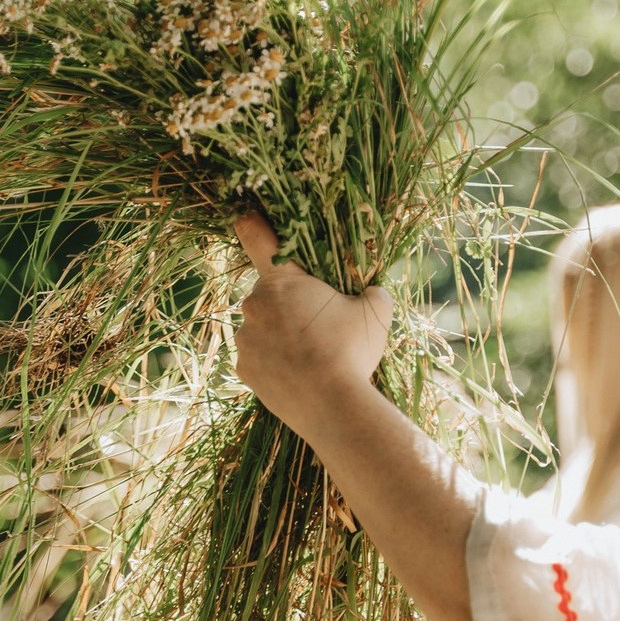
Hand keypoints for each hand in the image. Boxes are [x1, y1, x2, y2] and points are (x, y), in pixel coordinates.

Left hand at [233, 213, 392, 437]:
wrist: (332, 406)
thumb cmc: (351, 350)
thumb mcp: (376, 312)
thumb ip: (372, 292)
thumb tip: (373, 292)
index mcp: (281, 280)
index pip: (256, 238)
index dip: (250, 223)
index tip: (242, 214)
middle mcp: (253, 304)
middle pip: (268, 294)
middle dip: (288, 304)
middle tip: (319, 326)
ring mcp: (245, 339)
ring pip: (262, 328)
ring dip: (280, 336)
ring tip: (312, 357)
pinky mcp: (244, 370)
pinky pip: (259, 358)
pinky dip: (274, 363)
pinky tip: (299, 375)